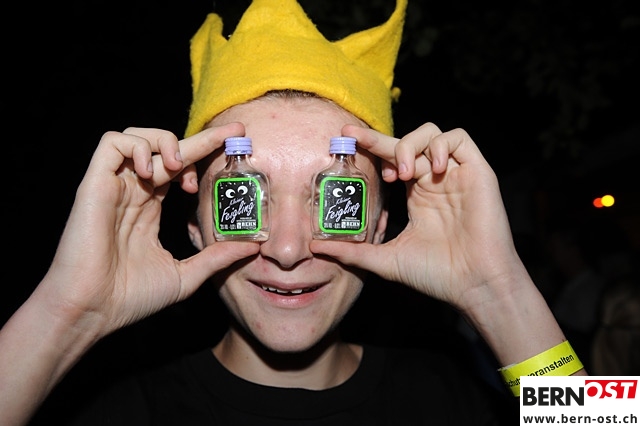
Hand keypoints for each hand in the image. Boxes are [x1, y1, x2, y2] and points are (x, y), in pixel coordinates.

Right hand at [39, 124, 259, 337]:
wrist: (93, 311)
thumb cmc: (131, 297)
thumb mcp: (186, 275)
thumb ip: (217, 257)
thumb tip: (253, 247)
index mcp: (149, 208)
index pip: (179, 169)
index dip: (205, 154)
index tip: (235, 148)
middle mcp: (133, 192)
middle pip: (166, 149)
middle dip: (203, 138)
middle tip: (235, 133)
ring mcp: (114, 186)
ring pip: (138, 137)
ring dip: (166, 142)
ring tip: (180, 168)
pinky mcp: (95, 184)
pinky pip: (112, 143)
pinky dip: (137, 146)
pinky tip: (151, 171)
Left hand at [311, 123, 523, 310]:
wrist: (472, 284)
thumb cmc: (435, 274)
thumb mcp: (385, 259)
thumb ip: (353, 251)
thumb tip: (315, 247)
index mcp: (416, 194)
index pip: (390, 159)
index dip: (370, 145)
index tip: (346, 136)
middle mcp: (434, 180)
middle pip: (406, 141)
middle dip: (381, 140)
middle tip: (365, 150)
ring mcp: (456, 174)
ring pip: (432, 133)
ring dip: (411, 145)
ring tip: (404, 173)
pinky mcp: (477, 172)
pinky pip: (459, 139)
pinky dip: (441, 145)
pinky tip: (433, 169)